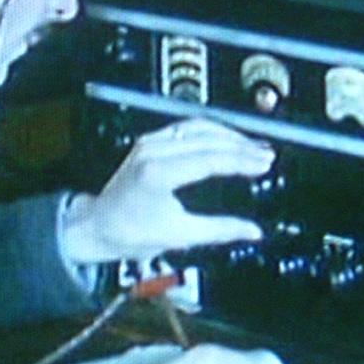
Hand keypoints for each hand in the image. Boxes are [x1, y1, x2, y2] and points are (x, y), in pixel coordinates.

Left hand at [62, 119, 274, 263]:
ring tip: (253, 146)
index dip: (242, 160)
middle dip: (241, 146)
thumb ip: (219, 230)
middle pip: (207, 139)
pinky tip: (226, 139)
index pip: (210, 159)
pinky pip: (185, 128)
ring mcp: (149, 144)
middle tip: (266, 155)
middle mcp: (153, 152)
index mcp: (158, 174)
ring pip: (197, 128)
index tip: (264, 164)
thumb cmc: (129, 232)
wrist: (97, 225)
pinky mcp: (148, 142)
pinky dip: (210, 132)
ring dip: (228, 135)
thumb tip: (252, 231)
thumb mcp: (178, 235)